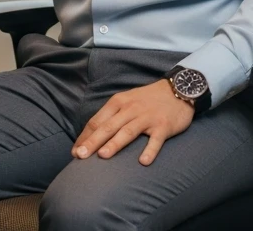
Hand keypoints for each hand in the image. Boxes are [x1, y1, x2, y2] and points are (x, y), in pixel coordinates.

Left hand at [72, 80, 194, 165]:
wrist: (178, 89)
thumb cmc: (148, 99)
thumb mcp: (126, 101)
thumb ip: (111, 116)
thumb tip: (92, 135)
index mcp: (118, 103)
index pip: (97, 121)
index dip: (84, 137)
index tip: (74, 152)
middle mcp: (130, 109)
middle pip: (108, 127)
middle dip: (92, 142)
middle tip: (80, 156)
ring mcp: (147, 117)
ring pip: (128, 131)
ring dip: (115, 143)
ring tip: (103, 156)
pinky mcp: (163, 125)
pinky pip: (156, 139)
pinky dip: (149, 150)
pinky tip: (143, 162)